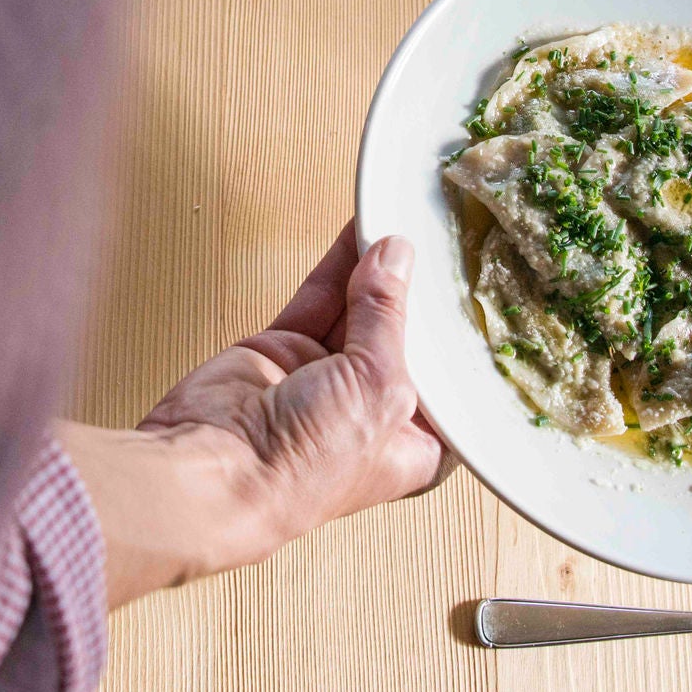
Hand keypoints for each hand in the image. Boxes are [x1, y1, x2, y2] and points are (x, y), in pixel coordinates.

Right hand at [60, 223, 447, 608]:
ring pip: (359, 308)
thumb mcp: (377, 386)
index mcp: (414, 444)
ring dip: (376, 268)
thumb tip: (395, 259)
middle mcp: (372, 412)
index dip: (459, 332)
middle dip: (418, 292)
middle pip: (405, 336)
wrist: (215, 470)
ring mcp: (325, 379)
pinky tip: (360, 232)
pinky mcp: (285, 350)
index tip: (476, 283)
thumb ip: (386, 315)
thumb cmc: (306, 467)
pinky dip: (337, 264)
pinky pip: (319, 297)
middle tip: (439, 242)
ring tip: (397, 222)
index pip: (449, 378)